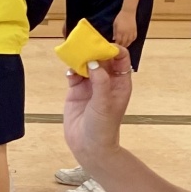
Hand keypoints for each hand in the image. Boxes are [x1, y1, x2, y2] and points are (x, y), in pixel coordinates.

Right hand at [62, 48, 133, 168]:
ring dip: (81, 58)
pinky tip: (69, 71)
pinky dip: (71, 69)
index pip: (121, 59)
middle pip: (102, 58)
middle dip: (94, 50)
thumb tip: (93, 62)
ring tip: (74, 53)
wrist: (88, 147)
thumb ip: (100, 82)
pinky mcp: (76, 91)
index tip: (102, 45)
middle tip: (85, 44)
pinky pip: (74, 74)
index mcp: (119, 83)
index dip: (113, 49)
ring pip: (86, 64)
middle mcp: (106, 81)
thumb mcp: (104, 104)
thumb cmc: (103, 127)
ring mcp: (90, 86)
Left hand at [112, 11, 137, 49]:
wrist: (128, 13)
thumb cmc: (120, 18)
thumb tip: (114, 39)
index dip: (117, 44)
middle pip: (124, 43)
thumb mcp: (115, 24)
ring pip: (129, 42)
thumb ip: (114, 32)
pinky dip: (132, 41)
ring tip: (124, 45)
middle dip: (121, 46)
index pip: (118, 41)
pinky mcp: (135, 31)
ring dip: (127, 44)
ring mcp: (131, 32)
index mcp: (120, 32)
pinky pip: (134, 38)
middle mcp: (126, 33)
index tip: (115, 46)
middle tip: (120, 47)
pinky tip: (129, 41)